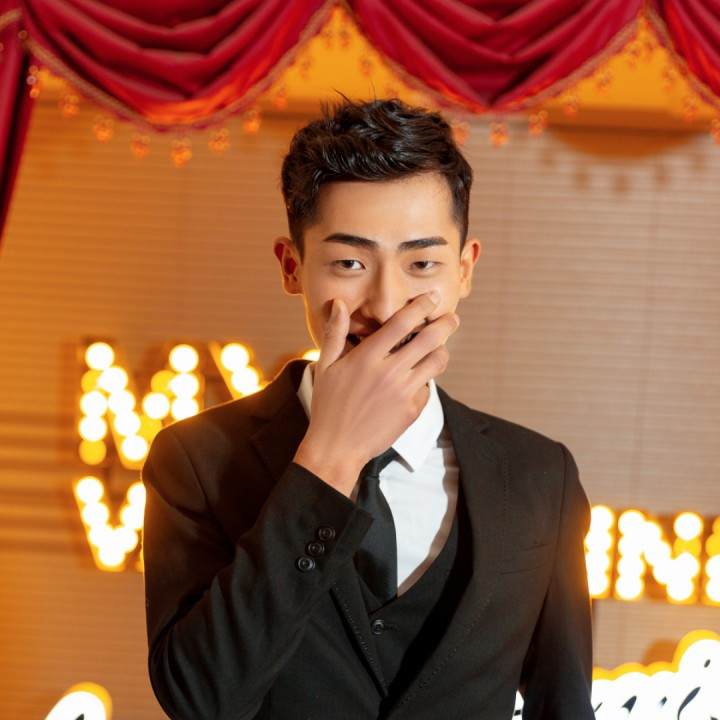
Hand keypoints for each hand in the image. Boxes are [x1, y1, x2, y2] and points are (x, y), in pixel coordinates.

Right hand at [293, 292, 458, 495]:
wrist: (337, 447)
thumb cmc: (328, 406)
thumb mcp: (325, 366)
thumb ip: (335, 333)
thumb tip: (339, 304)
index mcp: (368, 357)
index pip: (403, 322)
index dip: (421, 306)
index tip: (432, 297)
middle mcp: (390, 372)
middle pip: (430, 338)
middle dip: (445, 323)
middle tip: (452, 317)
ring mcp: (404, 392)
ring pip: (437, 362)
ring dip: (442, 350)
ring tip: (439, 346)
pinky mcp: (412, 410)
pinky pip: (428, 387)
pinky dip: (426, 378)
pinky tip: (417, 378)